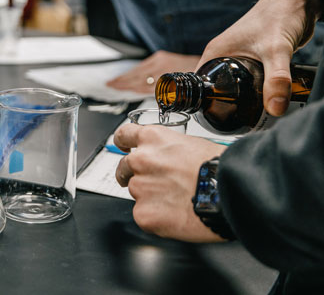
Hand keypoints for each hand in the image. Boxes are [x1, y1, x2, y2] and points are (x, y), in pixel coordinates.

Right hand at [106, 50, 199, 92]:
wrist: (205, 62)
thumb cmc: (196, 75)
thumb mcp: (184, 87)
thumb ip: (170, 94)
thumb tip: (159, 101)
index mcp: (166, 75)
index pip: (142, 82)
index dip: (128, 86)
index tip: (117, 88)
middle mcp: (161, 66)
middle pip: (137, 75)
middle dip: (122, 80)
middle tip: (110, 85)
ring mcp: (160, 60)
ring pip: (138, 70)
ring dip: (125, 76)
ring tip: (114, 81)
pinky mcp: (160, 56)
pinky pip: (143, 65)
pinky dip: (133, 71)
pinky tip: (128, 75)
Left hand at [114, 123, 226, 241]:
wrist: (231, 192)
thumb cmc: (220, 168)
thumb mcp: (192, 144)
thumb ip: (169, 150)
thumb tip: (168, 159)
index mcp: (152, 138)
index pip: (124, 135)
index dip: (123, 143)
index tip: (123, 147)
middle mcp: (140, 160)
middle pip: (125, 168)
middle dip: (135, 175)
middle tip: (154, 185)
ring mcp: (140, 187)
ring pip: (136, 193)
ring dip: (150, 197)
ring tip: (177, 201)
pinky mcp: (144, 214)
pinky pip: (143, 216)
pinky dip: (156, 218)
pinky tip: (176, 215)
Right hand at [198, 0, 320, 115]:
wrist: (299, 1)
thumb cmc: (280, 15)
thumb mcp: (276, 51)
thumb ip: (276, 80)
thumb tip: (274, 109)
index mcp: (215, 52)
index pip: (197, 84)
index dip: (201, 103)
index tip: (212, 119)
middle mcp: (223, 55)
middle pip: (214, 88)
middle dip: (223, 105)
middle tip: (234, 123)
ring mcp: (238, 57)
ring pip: (233, 85)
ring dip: (239, 99)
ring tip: (248, 117)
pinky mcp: (254, 59)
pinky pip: (248, 80)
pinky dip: (252, 92)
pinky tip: (261, 102)